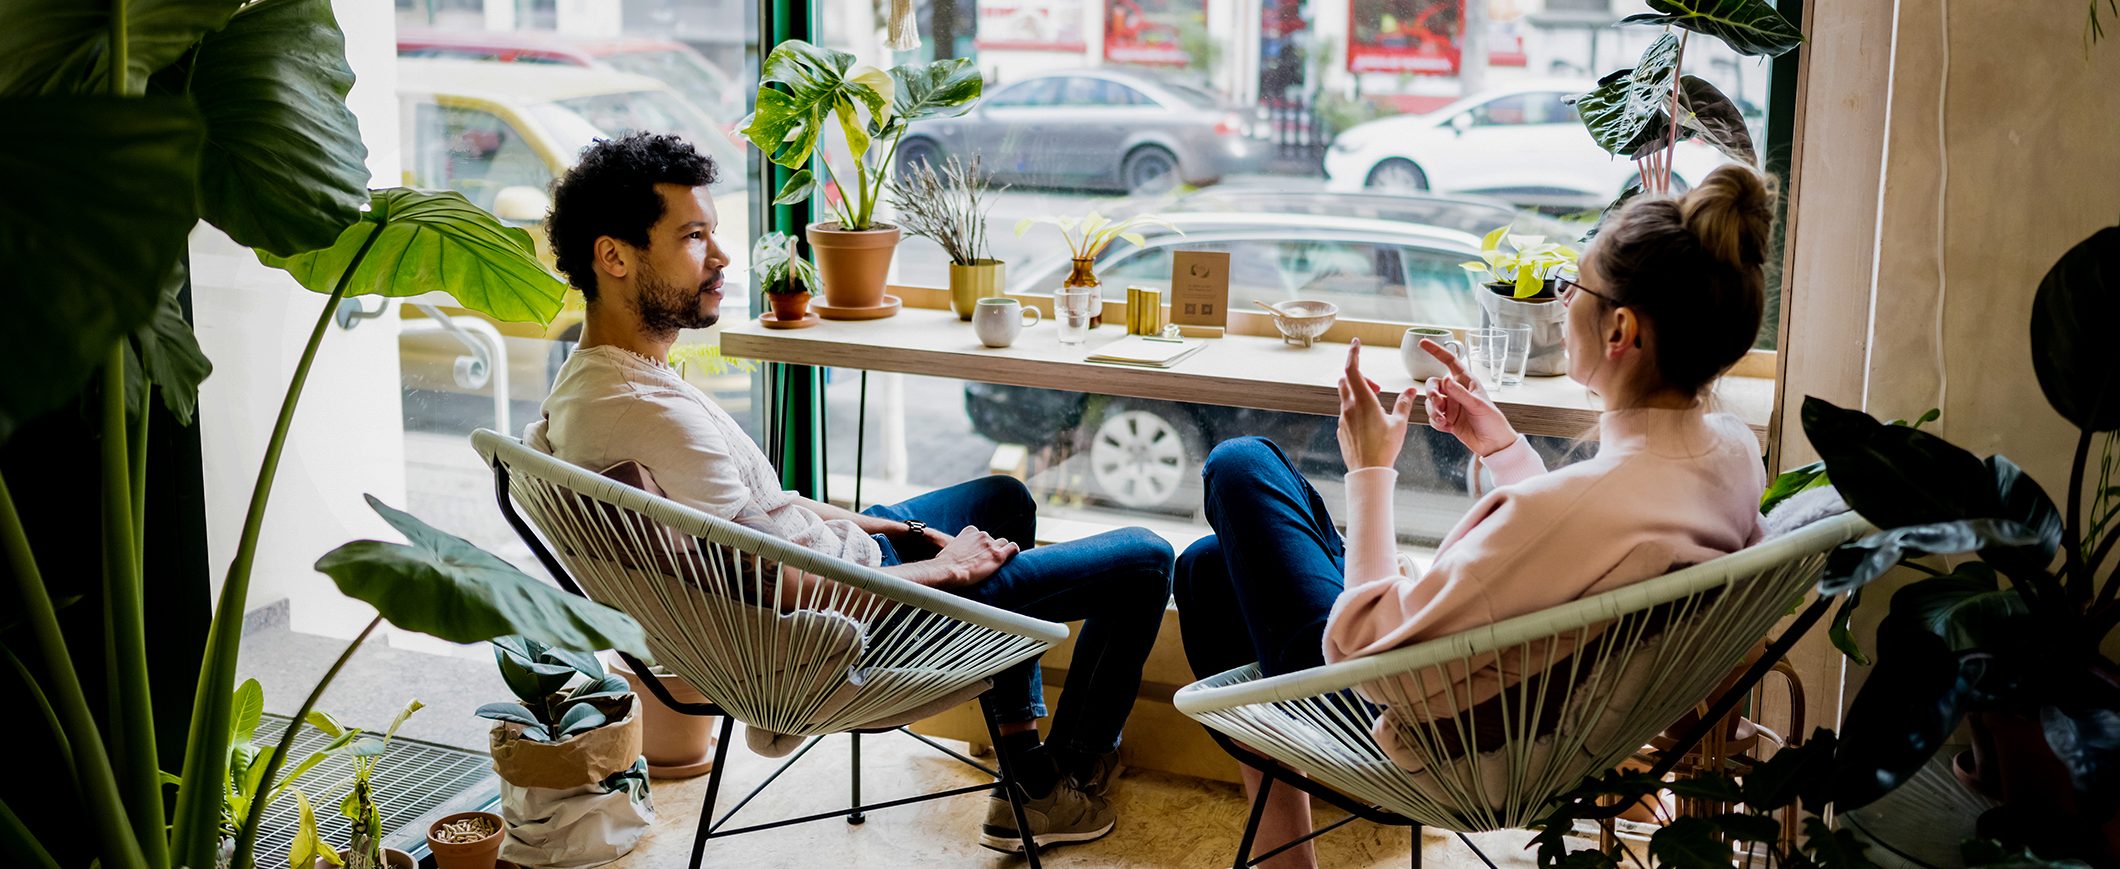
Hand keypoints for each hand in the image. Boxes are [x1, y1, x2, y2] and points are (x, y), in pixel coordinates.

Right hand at [927, 525, 1017, 588]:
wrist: (948, 570)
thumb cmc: (944, 564)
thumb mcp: (950, 549)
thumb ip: (959, 548)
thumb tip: (957, 557)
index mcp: (970, 531)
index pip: (981, 535)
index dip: (981, 545)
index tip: (977, 554)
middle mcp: (982, 535)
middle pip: (992, 539)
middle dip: (990, 548)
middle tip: (985, 561)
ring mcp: (991, 544)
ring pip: (1003, 544)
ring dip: (1000, 551)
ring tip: (995, 562)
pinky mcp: (998, 556)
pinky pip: (1013, 548)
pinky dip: (1013, 551)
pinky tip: (1012, 556)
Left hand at [1337, 339, 1416, 470]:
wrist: (1368, 472)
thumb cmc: (1385, 447)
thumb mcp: (1399, 423)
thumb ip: (1404, 403)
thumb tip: (1412, 390)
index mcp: (1363, 401)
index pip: (1352, 369)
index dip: (1353, 353)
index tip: (1355, 342)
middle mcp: (1349, 408)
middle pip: (1346, 381)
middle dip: (1359, 376)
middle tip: (1377, 387)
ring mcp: (1342, 419)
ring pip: (1345, 397)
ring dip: (1357, 394)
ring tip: (1375, 405)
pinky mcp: (1341, 430)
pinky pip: (1346, 413)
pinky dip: (1355, 410)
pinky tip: (1369, 422)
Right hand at [1416, 338, 1517, 457]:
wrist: (1493, 444)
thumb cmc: (1492, 421)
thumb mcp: (1478, 405)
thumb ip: (1460, 393)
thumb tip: (1444, 379)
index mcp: (1466, 382)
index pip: (1449, 361)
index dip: (1436, 351)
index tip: (1422, 342)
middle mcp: (1456, 391)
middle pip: (1433, 384)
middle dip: (1431, 394)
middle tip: (1438, 404)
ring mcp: (1451, 406)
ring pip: (1430, 402)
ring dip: (1433, 410)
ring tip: (1443, 420)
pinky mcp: (1447, 420)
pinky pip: (1432, 417)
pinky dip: (1435, 421)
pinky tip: (1446, 427)